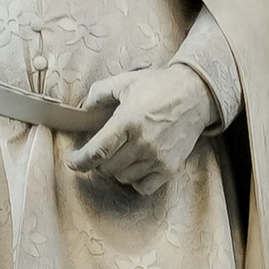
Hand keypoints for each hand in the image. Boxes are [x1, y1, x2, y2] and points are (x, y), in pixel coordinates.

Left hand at [68, 63, 213, 198]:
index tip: (72, 162)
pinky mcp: (169, 169)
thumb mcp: (126, 81)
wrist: (195, 95)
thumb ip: (99, 93)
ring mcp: (157, 158)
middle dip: (99, 162)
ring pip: (123, 178)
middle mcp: (142, 143)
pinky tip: (136, 166)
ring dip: (116, 169)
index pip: (97, 151)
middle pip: (107, 168)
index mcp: (128, 121)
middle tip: (102, 151)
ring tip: (122, 154)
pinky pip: (143, 187)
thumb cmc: (159, 87)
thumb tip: (83, 108)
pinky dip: (135, 181)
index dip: (80, 161)